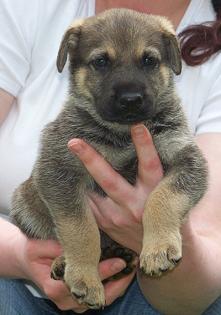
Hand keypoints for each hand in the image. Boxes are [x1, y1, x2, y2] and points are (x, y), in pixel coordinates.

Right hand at [17, 236, 134, 311]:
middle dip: (119, 282)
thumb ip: (60, 248)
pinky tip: (122, 273)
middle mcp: (64, 300)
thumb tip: (81, 244)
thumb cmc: (34, 251)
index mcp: (56, 287)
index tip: (122, 260)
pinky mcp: (76, 301)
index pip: (87, 281)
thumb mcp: (41, 246)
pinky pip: (98, 298)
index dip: (106, 270)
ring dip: (118, 285)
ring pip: (101, 300)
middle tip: (133, 266)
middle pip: (98, 297)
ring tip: (132, 269)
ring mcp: (71, 303)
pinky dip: (112, 287)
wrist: (26, 262)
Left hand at [68, 124, 162, 252]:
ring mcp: (119, 218)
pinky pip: (88, 207)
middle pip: (111, 180)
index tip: (136, 125)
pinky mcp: (108, 226)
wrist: (159, 248)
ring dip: (78, 177)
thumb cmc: (164, 213)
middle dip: (91, 160)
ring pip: (93, 195)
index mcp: (155, 194)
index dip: (144, 145)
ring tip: (61, 159)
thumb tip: (142, 140)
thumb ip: (156, 174)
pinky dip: (78, 194)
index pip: (150, 166)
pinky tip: (68, 181)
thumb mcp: (168, 193)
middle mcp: (136, 206)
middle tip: (74, 142)